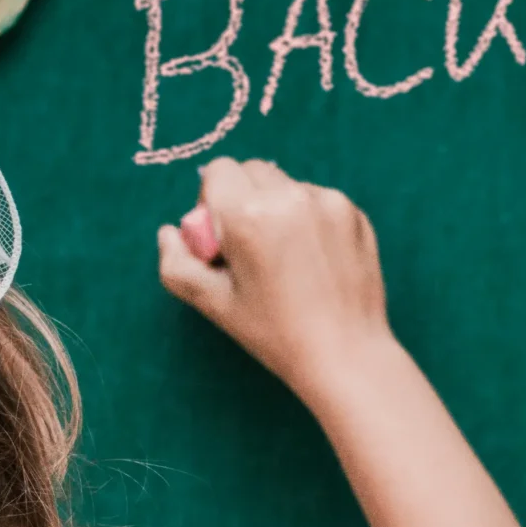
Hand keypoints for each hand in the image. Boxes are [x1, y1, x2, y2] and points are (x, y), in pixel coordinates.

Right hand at [156, 158, 394, 405]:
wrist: (346, 355)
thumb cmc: (274, 333)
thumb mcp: (213, 304)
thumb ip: (177, 263)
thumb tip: (169, 232)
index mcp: (248, 215)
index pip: (218, 171)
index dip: (211, 201)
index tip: (221, 237)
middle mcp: (290, 197)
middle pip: (251, 171)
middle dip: (243, 199)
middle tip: (249, 246)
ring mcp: (328, 202)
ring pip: (287, 185)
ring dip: (277, 207)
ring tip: (286, 257)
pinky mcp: (356, 213)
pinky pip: (318, 200)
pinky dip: (309, 218)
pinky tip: (314, 260)